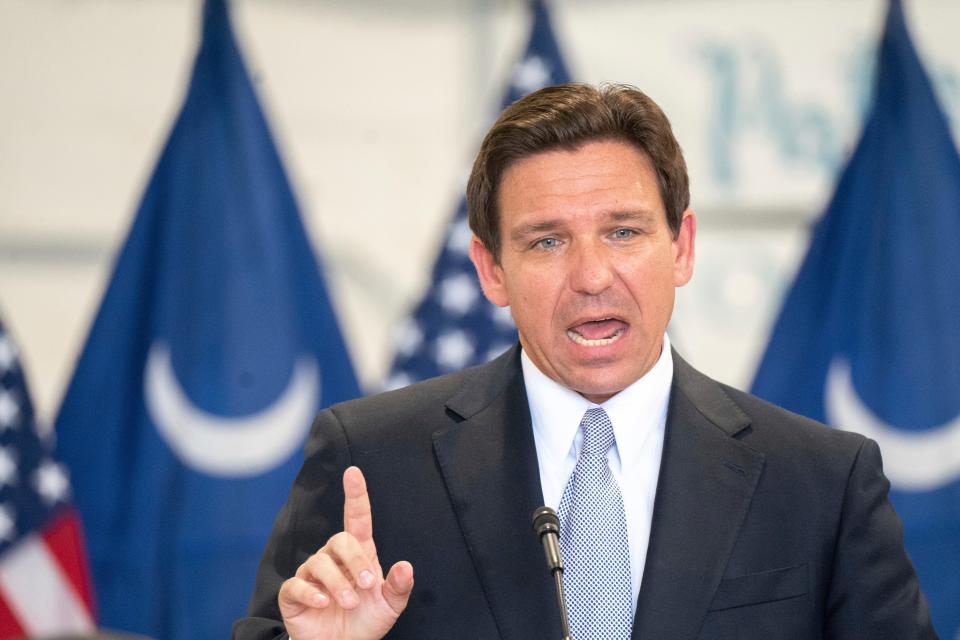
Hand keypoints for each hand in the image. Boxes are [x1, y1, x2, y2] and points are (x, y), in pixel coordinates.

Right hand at [278, 466, 413, 639]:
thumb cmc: (365, 621)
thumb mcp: (390, 606)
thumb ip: (399, 587)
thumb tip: (406, 566)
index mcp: (358, 554)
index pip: (356, 517)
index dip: (355, 494)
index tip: (353, 472)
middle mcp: (333, 558)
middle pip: (339, 540)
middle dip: (355, 561)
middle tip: (366, 585)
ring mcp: (311, 574)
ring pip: (318, 562)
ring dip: (337, 583)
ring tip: (349, 603)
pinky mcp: (293, 593)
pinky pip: (296, 585)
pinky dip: (310, 593)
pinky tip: (323, 603)